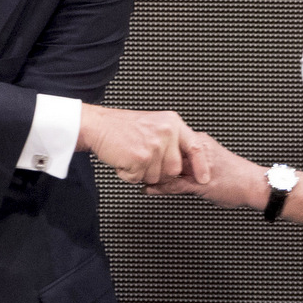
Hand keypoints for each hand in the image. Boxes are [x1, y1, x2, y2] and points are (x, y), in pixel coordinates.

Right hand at [79, 104, 212, 185]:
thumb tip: (185, 162)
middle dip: (159, 172)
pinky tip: (123, 160)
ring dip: (142, 174)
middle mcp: (166, 133)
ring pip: (156, 177)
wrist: (98, 125)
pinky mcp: (140, 158)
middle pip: (174, 169)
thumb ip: (172, 140)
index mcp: (172, 123)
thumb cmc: (122, 127)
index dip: (201, 165)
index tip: (204, 179)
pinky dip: (128, 175)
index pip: (195, 147)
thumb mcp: (155, 124)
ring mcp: (154, 146)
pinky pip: (139, 179)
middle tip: (144, 161)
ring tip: (131, 157)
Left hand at [144, 135, 264, 207]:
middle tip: (130, 162)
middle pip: (164, 152)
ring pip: (167, 167)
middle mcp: (197, 150)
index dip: (152, 147)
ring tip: (134, 176)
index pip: (168, 141)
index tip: (138, 149)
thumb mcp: (208, 161)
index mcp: (198, 141)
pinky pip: (175, 184)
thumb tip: (170, 160)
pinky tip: (148, 189)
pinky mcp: (201, 183)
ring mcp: (198, 166)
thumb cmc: (236, 174)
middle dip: (147, 158)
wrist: (256, 184)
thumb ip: (190, 158)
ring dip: (149, 173)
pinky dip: (159, 187)